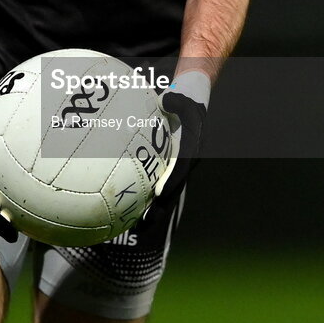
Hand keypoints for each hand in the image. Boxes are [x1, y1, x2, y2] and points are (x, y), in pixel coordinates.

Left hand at [144, 71, 209, 224]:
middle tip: (143, 225)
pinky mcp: (171, 164)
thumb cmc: (186, 96)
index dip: (170, 182)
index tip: (159, 196)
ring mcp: (179, 164)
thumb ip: (176, 100)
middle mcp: (187, 161)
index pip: (181, 168)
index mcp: (192, 147)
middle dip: (160, 207)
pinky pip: (159, 182)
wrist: (193, 98)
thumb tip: (165, 101)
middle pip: (173, 188)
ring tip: (135, 226)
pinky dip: (148, 195)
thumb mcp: (182, 96)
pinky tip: (130, 205)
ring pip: (167, 191)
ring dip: (153, 209)